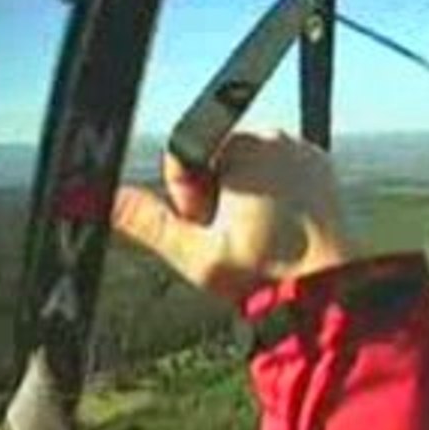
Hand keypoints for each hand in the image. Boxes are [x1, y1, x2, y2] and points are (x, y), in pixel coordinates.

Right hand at [111, 130, 355, 302]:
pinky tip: (283, 230)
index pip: (186, 159)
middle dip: (217, 198)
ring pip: (250, 171)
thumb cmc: (264, 274)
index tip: (211, 228)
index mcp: (242, 146)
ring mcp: (303, 150)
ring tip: (263, 238)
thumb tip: (99, 196)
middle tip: (238, 238)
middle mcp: (276, 137)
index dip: (189, 200)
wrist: (329, 292)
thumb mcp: (195, 252)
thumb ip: (147, 222)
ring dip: (246, 200)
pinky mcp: (322, 168)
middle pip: (218, 163)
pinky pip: (282, 175)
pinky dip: (276, 199)